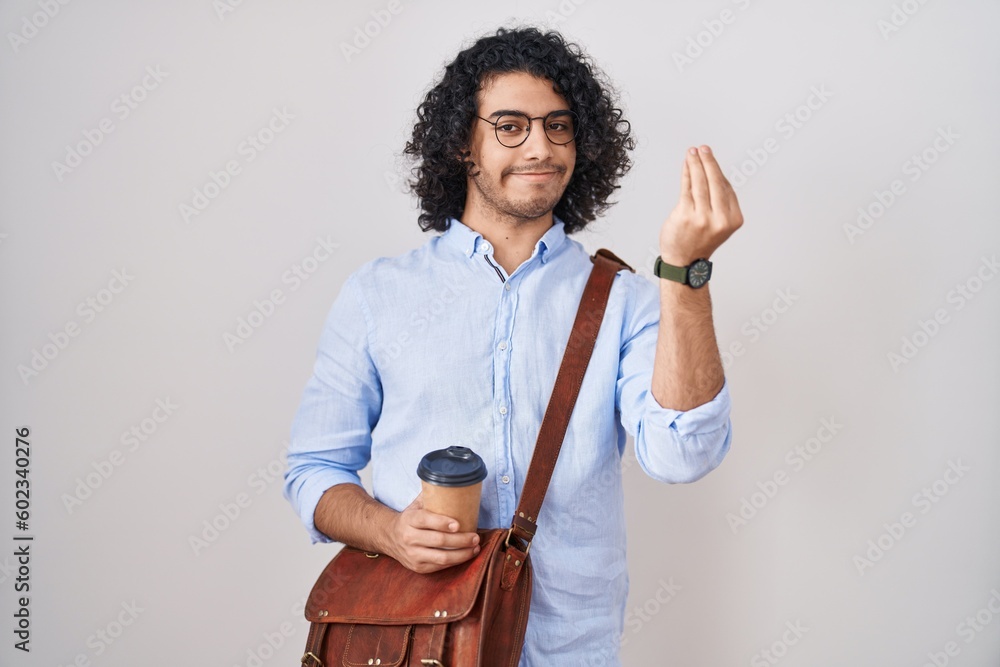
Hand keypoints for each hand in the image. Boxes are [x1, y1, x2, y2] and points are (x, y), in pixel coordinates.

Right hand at [385, 493, 480, 573]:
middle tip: (475, 537)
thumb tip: (454, 482)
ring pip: (441, 558)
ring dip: (462, 554)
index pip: (426, 520)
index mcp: (409, 519)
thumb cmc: (410, 519)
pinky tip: (466, 555)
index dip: (442, 522)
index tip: (458, 524)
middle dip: (460, 540)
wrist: (389, 537)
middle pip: (438, 541)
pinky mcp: (418, 567)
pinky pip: (440, 567)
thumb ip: (431, 496)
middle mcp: (409, 538)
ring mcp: (413, 555)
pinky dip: (455, 562)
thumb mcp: (415, 505)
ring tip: (475, 548)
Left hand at [659, 145, 742, 265]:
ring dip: (696, 164)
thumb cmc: (699, 240)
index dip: (717, 170)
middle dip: (708, 162)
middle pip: (715, 182)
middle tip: (703, 148)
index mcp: (733, 220)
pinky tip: (686, 165)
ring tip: (693, 152)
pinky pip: (687, 189)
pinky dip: (686, 174)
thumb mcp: (719, 223)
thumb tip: (713, 171)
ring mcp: (702, 218)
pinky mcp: (685, 216)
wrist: (683, 262)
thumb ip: (719, 201)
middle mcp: (720, 219)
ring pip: (700, 183)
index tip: (710, 157)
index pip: (726, 188)